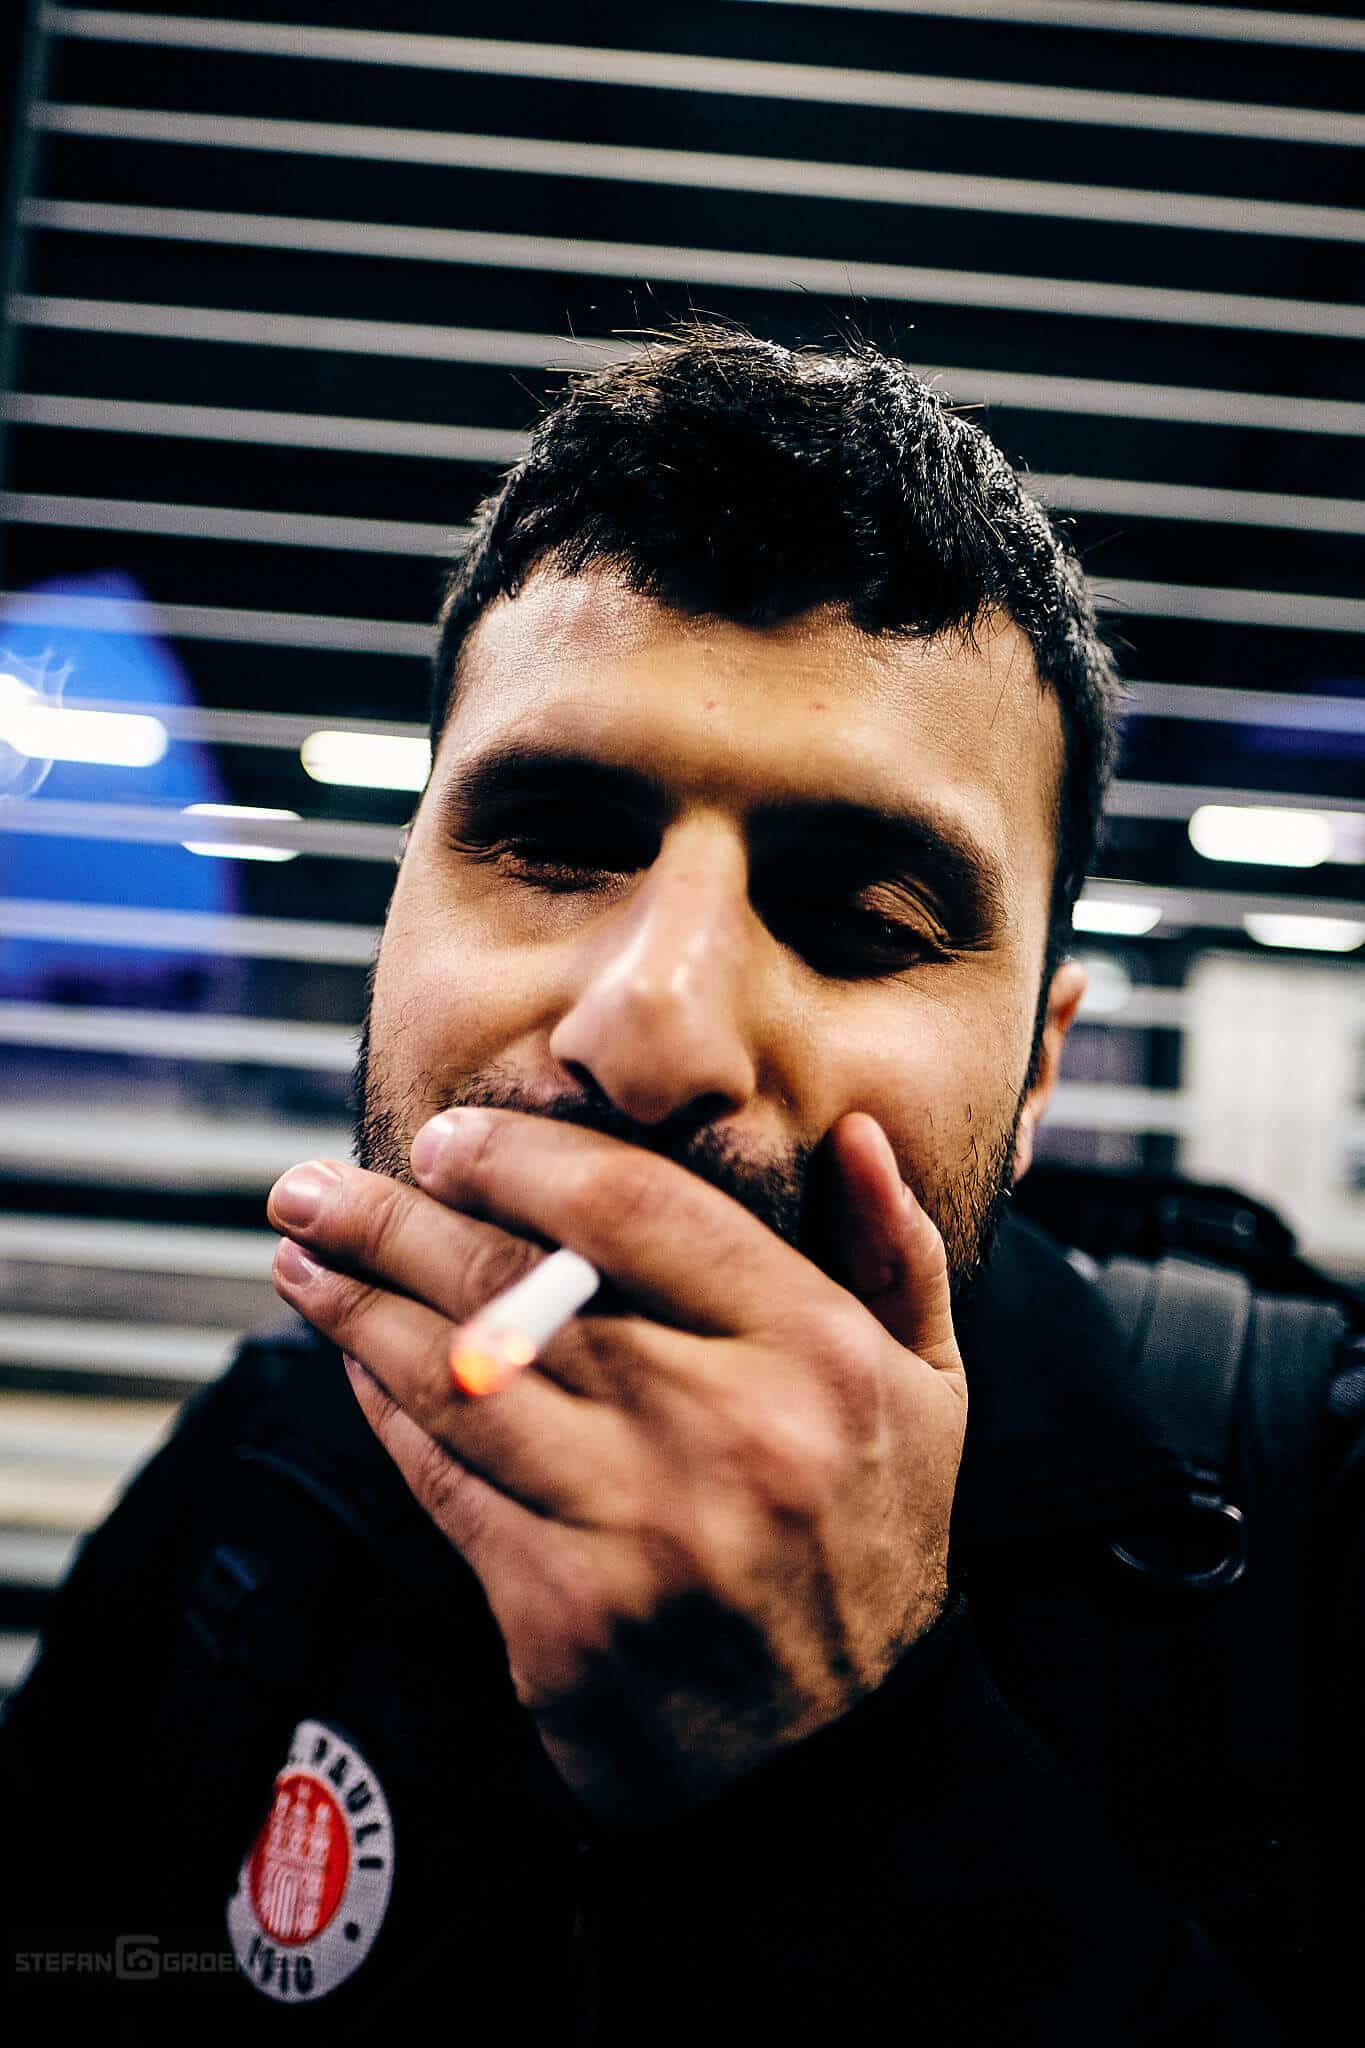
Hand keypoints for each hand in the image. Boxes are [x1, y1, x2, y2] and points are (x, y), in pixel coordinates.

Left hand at [267, 1109, 966, 1818]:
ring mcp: (640, 1525)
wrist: (837, 1762)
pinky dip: (387, 1414)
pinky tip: (351, 1367)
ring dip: (358, 1311)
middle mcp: (728, 1429)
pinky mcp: (565, 1610)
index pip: (639, 1211)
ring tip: (299, 1259)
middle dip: (393, 1222)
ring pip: (461, 1380)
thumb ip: (891, 1254)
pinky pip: (446, 1483)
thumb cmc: (869, 1546)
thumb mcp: (927, 1392)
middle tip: (313, 1186)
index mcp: (816, 1353)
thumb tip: (851, 1134)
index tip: (445, 1141)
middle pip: (520, 1286)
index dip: (522, 1161)